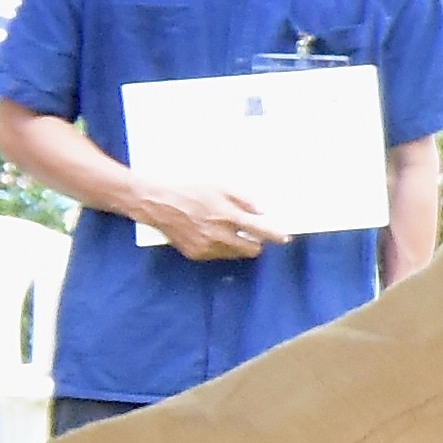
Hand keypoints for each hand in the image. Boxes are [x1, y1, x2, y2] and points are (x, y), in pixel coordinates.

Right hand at [136, 181, 276, 263]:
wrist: (157, 204)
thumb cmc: (190, 192)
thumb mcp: (220, 187)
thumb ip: (244, 200)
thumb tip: (262, 212)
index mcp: (228, 216)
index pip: (261, 231)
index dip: (276, 236)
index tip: (284, 238)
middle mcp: (219, 235)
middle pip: (252, 249)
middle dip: (256, 243)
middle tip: (253, 235)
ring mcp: (207, 247)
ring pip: (235, 253)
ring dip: (237, 245)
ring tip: (225, 230)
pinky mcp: (196, 253)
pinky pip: (217, 254)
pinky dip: (220, 247)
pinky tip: (209, 234)